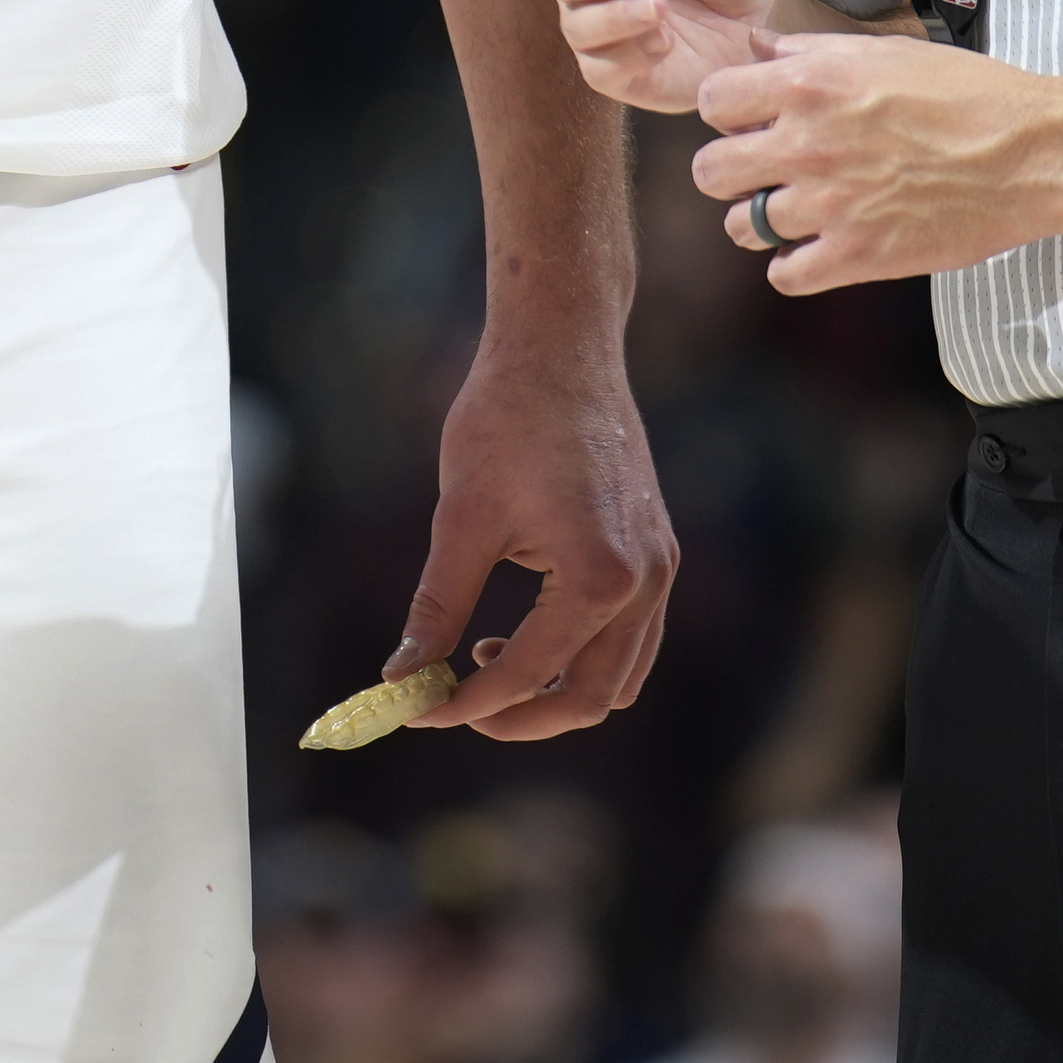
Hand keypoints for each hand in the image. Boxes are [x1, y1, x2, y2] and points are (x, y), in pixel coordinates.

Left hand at [368, 340, 676, 741]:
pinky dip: (581, 655)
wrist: (561, 347)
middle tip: (454, 702)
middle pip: (592, 699)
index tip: (416, 709)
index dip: (467, 702)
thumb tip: (401, 678)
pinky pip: (631, 638)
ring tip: (486, 657)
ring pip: (619, 677)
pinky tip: (524, 629)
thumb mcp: (460, 518)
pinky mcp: (658, 552)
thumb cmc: (504, 420)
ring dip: (556, 690)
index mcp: (599, 577)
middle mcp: (646, 582)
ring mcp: (661, 568)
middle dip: (519, 715)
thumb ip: (436, 608)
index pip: (532, 674)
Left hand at [690, 35, 1062, 294]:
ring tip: (794, 210)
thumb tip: (755, 46)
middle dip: (731, 169)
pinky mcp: (860, 254)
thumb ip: (807, 50)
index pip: (711, 102)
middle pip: (709, 171)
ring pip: (742, 226)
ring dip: (761, 219)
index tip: (750, 119)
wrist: (1034, 153)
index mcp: (809, 85)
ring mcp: (830, 204)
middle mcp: (808, 144)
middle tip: (762, 169)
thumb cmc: (968, 95)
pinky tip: (817, 247)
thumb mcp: (882, 51)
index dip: (728, 111)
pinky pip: (785, 274)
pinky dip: (794, 265)